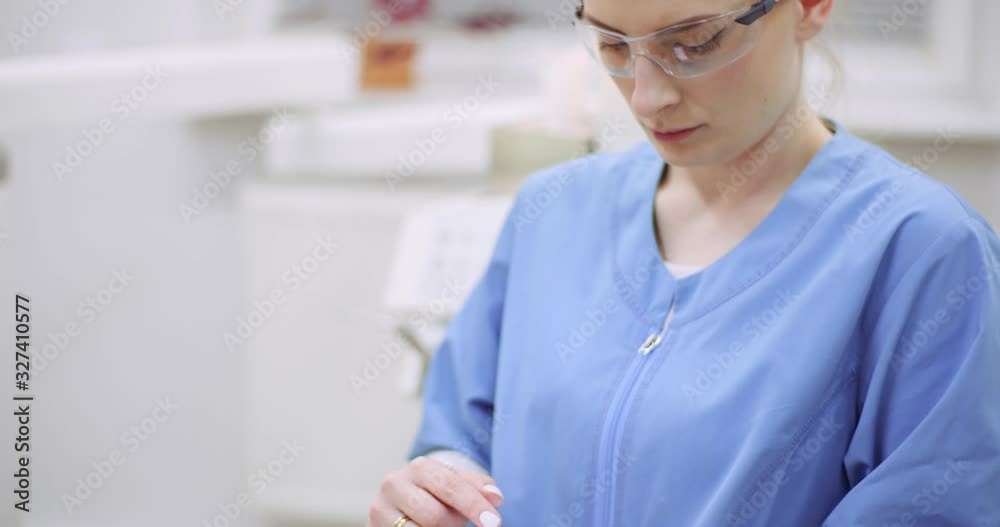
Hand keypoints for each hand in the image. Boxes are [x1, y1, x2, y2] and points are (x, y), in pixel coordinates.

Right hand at [368, 456, 503, 526]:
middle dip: (453, 526)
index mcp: (419, 467)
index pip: (452, 487)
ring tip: (441, 526)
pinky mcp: (374, 526)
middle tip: (458, 526)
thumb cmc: (434, 496)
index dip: (475, 506)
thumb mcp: (455, 486)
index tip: (494, 523)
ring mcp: (379, 508)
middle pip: (436, 516)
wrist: (398, 506)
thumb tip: (496, 497)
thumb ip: (477, 488)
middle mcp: (394, 483)